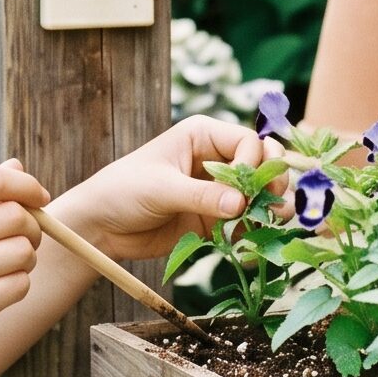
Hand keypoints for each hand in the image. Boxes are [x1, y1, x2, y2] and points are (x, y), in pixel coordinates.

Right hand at [0, 162, 49, 376]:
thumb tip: (17, 167)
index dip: (24, 184)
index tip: (38, 196)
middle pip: (14, 215)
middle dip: (31, 225)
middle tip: (23, 238)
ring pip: (23, 250)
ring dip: (26, 258)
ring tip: (6, 266)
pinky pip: (20, 285)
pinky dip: (17, 285)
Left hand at [55, 116, 267, 260]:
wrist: (101, 226)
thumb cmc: (123, 191)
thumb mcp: (161, 189)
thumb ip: (201, 196)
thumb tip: (241, 204)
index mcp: (202, 135)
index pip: (247, 141)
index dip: (255, 163)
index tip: (248, 189)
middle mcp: (214, 158)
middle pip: (261, 164)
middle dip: (272, 182)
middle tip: (276, 204)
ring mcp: (217, 189)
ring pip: (258, 193)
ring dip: (270, 206)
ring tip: (275, 220)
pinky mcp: (215, 217)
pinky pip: (244, 221)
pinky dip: (254, 229)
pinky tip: (255, 241)